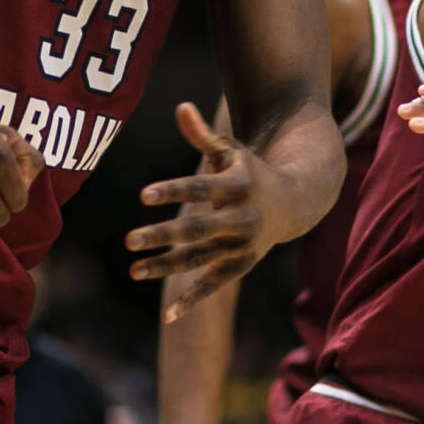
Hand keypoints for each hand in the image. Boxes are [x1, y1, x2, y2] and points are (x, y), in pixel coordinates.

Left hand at [126, 105, 305, 321]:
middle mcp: (241, 218)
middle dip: (162, 235)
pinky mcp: (240, 265)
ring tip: (133, 270)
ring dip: (166, 266)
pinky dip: (192, 301)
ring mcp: (242, 245)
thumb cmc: (250, 171)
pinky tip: (167, 317)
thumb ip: (201, 135)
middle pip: (197, 229)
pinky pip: (213, 285)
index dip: (173, 190)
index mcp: (238, 186)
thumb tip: (180, 106)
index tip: (143, 195)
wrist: (295, 203)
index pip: (200, 188)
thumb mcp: (230, 152)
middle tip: (128, 240)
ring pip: (200, 259)